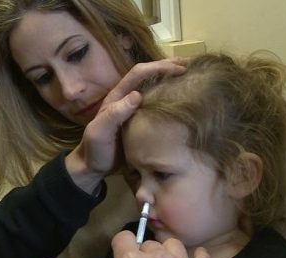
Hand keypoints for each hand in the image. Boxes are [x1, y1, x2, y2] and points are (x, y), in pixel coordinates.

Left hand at [65, 59, 187, 193]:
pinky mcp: (142, 122)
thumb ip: (115, 114)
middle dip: (168, 66)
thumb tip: (137, 95)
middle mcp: (127, 98)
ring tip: (192, 74)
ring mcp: (135, 110)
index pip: (138, 74)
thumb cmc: (95, 149)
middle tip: (191, 63)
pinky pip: (157, 103)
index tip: (179, 69)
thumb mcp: (100, 132)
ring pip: (154, 86)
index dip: (157, 68)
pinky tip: (183, 97)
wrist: (93, 167)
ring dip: (171, 78)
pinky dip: (170, 96)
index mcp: (117, 96)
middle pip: (148, 75)